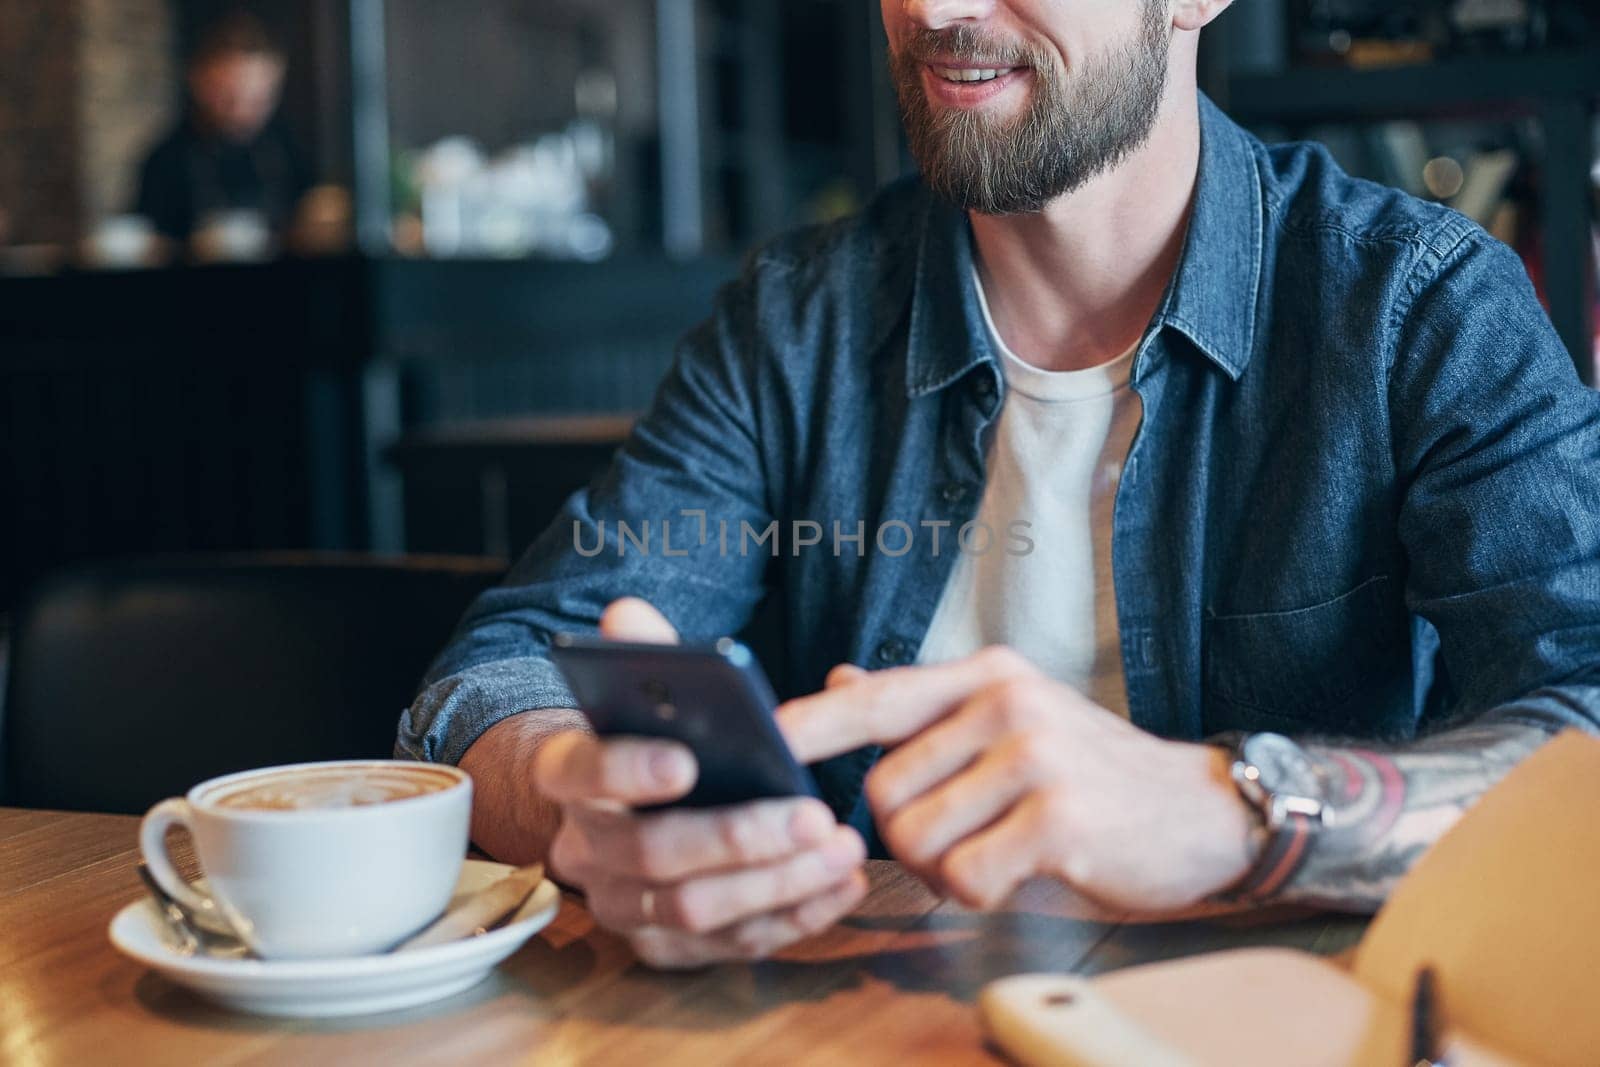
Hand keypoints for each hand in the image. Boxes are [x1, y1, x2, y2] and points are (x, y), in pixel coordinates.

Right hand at [532, 599, 868, 968]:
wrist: (626, 811)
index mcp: (569, 775)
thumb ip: (642, 652)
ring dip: (777, 881)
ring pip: (694, 909)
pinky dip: (792, 918)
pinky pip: (729, 946)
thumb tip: (627, 613)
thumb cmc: (651, 739)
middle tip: (814, 814)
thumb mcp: (644, 692)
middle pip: (653, 854)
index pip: (581, 772)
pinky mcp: (664, 948)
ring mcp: (622, 907)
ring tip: (841, 848)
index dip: (629, 768)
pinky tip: (840, 885)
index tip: (687, 759)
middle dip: (739, 837)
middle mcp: (584, 851)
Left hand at [779, 646, 1257, 911]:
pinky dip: (981, 892)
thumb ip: (925, 708)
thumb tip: (839, 679)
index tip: (762, 741)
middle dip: (907, 835)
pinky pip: (964, 876)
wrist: (1204, 811)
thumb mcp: (1014, 721)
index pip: (875, 697)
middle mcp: (1005, 701)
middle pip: (882, 791)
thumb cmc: (1095, 776)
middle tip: (966, 839)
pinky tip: (1024, 873)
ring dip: (944, 869)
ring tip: (999, 852)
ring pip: (915, 839)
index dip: (810, 723)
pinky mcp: (1058, 816)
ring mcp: (1034, 754)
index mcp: (986, 676)